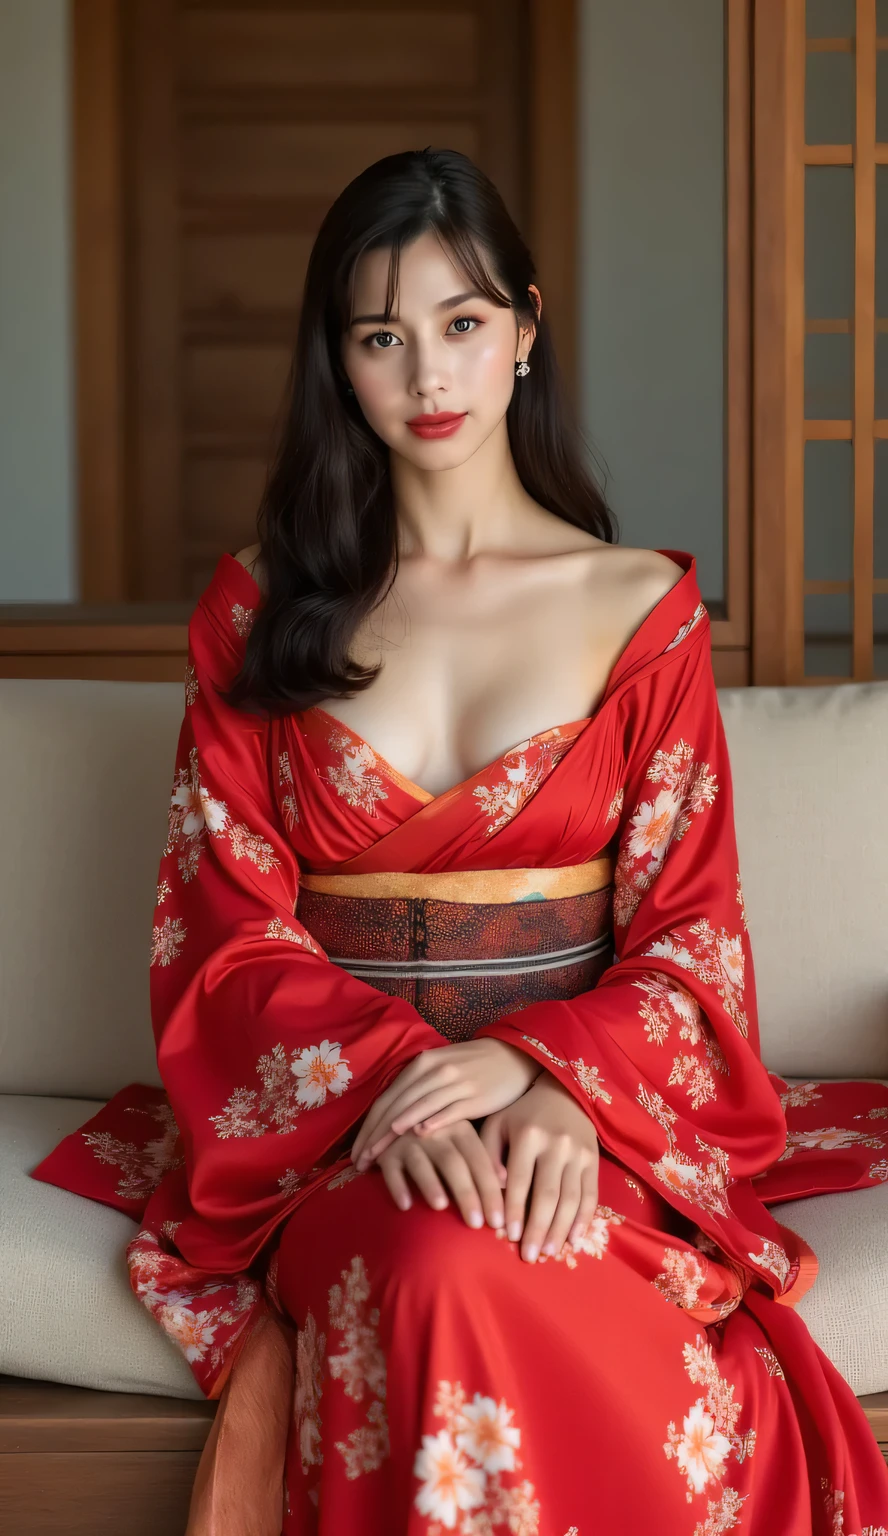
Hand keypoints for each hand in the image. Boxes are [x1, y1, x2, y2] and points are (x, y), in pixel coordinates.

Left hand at [350, 1038, 541, 1170]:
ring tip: (378, 1156)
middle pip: (396, 1106)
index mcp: (421, 1064)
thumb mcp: (440, 1071)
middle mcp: (433, 1071)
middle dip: (375, 1136)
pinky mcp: (474, 1095)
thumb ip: (418, 1090)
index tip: (356, 1152)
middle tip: (359, 1161)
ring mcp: (454, 1083)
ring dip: (394, 1133)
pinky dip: (432, 1121)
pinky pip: (449, 1110)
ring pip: (417, 1108)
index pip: (387, 1098)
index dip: (369, 1126)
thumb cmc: (472, 1068)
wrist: (513, 1057)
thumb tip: (390, 1120)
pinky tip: (418, 1136)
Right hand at [375, 1119, 507, 1232]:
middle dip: (466, 1194)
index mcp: (459, 1128)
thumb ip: (484, 1161)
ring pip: (422, 1163)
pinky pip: (391, 1170)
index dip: (490, 1189)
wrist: (399, 1123)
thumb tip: (508, 1185)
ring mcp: (408, 1141)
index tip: (500, 1220)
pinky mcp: (386, 1153)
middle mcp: (434, 1132)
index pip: (478, 1159)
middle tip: (477, 1224)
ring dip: (431, 1184)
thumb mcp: (465, 1142)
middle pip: (453, 1163)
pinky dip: (397, 1186)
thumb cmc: (442, 1141)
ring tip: (441, 1206)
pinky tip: (405, 1205)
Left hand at [479, 1071, 599, 1263]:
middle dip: (538, 1229)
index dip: (515, 1209)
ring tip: (548, 1253)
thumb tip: (495, 1188)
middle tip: (529, 1256)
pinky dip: (583, 1220)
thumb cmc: (521, 1113)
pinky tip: (574, 1240)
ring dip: (560, 1230)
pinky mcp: (595, 1160)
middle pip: (548, 1195)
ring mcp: (579, 1153)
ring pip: (571, 1199)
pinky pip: (591, 1195)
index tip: (508, 1236)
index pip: (520, 1180)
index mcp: (529, 1134)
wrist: (563, 1091)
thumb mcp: (498, 1123)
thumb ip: (489, 1154)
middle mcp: (557, 1144)